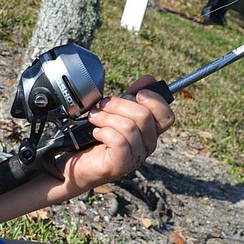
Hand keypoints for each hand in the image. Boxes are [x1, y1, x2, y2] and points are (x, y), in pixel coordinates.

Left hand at [62, 76, 173, 193]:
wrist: (76, 162)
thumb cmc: (95, 138)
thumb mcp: (115, 113)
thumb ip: (131, 97)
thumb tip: (149, 79)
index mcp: (149, 131)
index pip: (167, 116)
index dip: (155, 100)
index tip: (138, 93)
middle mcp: (146, 145)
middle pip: (144, 116)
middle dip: (119, 104)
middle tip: (102, 105)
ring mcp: (135, 157)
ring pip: (129, 127)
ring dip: (107, 117)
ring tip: (94, 118)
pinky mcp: (121, 165)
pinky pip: (119, 141)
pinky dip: (104, 132)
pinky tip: (96, 133)